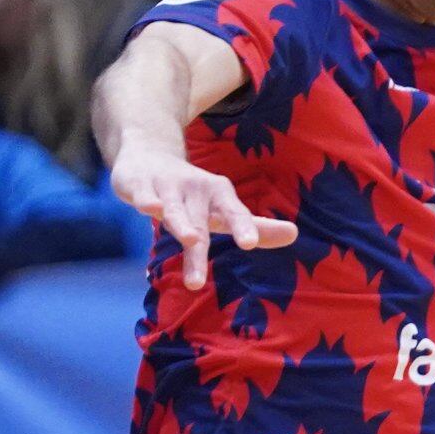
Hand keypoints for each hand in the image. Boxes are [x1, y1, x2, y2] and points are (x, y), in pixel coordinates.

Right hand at [110, 144, 293, 288]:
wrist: (149, 154)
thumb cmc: (194, 194)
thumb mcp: (223, 209)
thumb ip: (256, 226)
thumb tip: (294, 235)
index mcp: (219, 196)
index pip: (234, 214)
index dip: (243, 227)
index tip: (250, 244)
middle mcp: (196, 190)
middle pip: (200, 223)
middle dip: (200, 249)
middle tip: (201, 279)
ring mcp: (167, 186)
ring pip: (175, 210)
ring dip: (182, 225)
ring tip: (191, 241)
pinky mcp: (140, 185)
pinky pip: (144, 194)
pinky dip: (146, 200)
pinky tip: (149, 207)